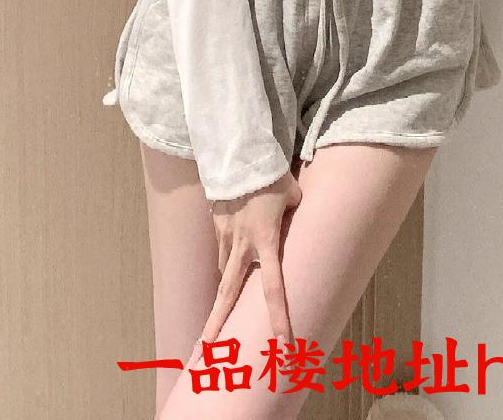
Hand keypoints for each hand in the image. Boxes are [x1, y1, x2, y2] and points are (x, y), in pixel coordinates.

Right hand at [198, 168, 302, 352]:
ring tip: (222, 308)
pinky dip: (226, 257)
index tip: (282, 341)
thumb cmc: (271, 176)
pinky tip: (230, 257)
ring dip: (224, 290)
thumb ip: (294, 210)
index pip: (272, 289)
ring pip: (224, 271)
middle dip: (217, 322)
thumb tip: (294, 211)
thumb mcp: (293, 195)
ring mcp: (225, 236)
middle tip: (208, 348)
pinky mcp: (217, 224)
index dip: (278, 317)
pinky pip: (221, 249)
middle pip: (228, 292)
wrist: (239, 154)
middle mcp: (242, 246)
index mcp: (265, 243)